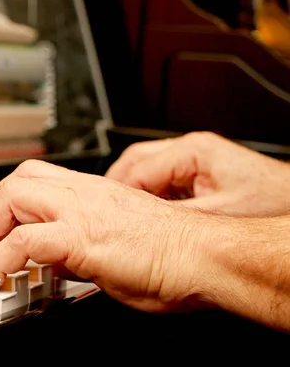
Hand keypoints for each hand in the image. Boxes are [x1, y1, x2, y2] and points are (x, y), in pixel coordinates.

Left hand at [0, 160, 215, 312]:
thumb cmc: (171, 252)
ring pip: (13, 197)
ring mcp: (80, 211)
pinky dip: (2, 258)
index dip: (7, 204)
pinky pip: (25, 241)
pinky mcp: (82, 237)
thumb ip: (77, 248)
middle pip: (16, 179)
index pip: (34, 180)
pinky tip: (0, 276)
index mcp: (91, 193)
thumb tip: (51, 260)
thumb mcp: (111, 245)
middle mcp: (82, 194)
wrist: (202, 256)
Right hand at [105, 132, 289, 214]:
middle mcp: (191, 150)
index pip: (135, 168)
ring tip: (124, 218)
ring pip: (146, 170)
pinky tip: (149, 217)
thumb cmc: (273, 204)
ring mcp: (196, 160)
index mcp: (192, 151)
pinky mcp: (201, 173)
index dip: (116, 194)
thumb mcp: (215, 215)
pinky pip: (163, 180)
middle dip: (117, 188)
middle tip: (107, 213)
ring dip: (133, 193)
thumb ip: (172, 218)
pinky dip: (151, 197)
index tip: (106, 214)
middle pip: (135, 162)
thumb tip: (139, 227)